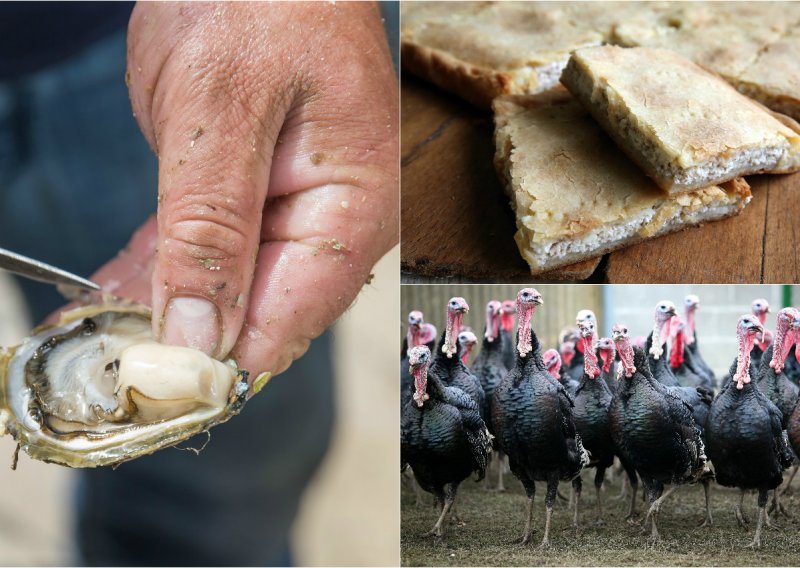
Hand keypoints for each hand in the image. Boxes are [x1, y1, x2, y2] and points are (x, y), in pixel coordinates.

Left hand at [87, 2, 397, 378]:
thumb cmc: (263, 2)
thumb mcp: (222, 109)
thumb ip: (211, 227)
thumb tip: (202, 333)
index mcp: (352, 212)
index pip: (287, 322)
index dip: (218, 360)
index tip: (147, 383)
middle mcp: (330, 227)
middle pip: (258, 318)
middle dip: (185, 341)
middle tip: (109, 366)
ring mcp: (291, 217)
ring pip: (226, 294)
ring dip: (162, 312)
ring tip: (96, 336)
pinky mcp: (252, 205)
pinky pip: (206, 257)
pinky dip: (159, 274)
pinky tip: (114, 292)